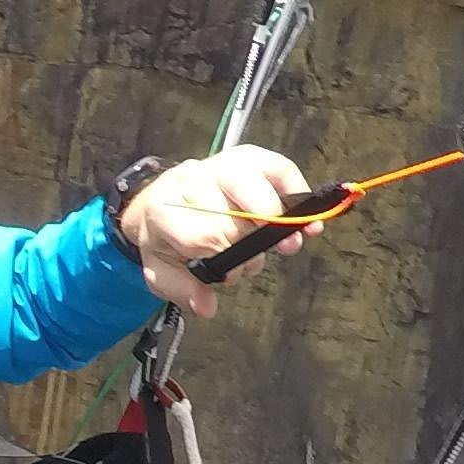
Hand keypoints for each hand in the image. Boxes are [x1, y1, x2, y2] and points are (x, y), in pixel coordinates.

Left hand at [116, 144, 320, 312]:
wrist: (159, 199)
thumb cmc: (165, 235)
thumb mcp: (160, 268)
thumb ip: (181, 289)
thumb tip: (206, 306)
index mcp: (165, 209)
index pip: (204, 236)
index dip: (223, 258)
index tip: (227, 273)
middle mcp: (192, 182)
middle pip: (234, 219)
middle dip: (249, 248)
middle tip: (248, 262)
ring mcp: (220, 166)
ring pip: (258, 192)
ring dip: (277, 224)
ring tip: (285, 244)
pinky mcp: (247, 158)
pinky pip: (278, 169)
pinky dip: (297, 193)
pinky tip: (305, 216)